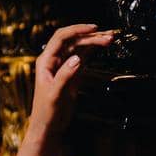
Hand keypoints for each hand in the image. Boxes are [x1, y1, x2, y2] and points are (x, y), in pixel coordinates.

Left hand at [26, 22, 117, 155]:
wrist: (48, 126)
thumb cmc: (47, 112)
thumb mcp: (56, 94)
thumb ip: (65, 75)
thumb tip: (77, 58)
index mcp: (46, 61)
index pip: (61, 38)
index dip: (77, 30)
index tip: (93, 29)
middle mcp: (54, 60)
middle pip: (73, 41)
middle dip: (90, 36)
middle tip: (108, 37)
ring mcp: (63, 66)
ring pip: (79, 48)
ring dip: (93, 43)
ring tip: (110, 39)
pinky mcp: (71, 74)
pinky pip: (82, 58)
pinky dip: (92, 51)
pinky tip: (102, 47)